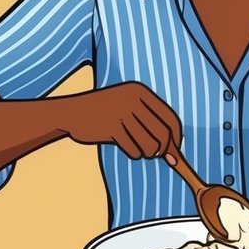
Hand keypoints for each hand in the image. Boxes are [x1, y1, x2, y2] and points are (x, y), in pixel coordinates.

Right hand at [61, 82, 182, 160]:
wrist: (72, 113)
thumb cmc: (105, 114)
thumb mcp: (129, 110)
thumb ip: (152, 125)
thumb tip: (174, 153)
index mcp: (140, 92)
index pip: (171, 118)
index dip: (176, 138)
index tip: (175, 151)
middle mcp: (133, 100)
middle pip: (163, 134)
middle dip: (164, 150)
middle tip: (157, 156)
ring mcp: (121, 113)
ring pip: (150, 145)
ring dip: (147, 153)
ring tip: (139, 150)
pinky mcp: (110, 127)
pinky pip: (133, 150)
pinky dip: (134, 154)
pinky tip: (127, 148)